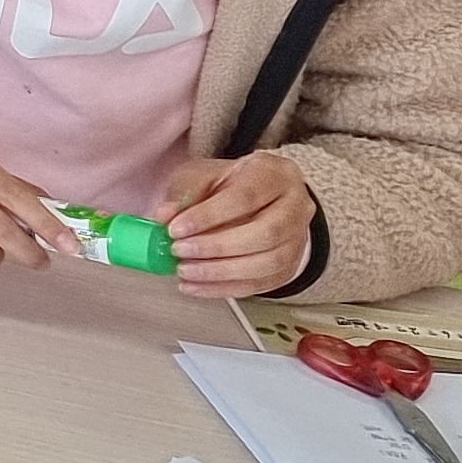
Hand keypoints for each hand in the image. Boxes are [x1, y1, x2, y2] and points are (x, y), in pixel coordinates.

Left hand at [163, 150, 318, 296]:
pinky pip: (261, 284)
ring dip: (221, 272)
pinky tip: (197, 286)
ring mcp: (298, 239)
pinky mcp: (290, 266)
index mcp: (275, 174)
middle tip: (180, 251)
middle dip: (217, 247)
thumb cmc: (230, 182)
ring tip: (186, 271)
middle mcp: (296, 206)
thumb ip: (184, 192)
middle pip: (265, 233)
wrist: (258, 196)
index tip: (177, 228)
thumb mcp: (203, 174)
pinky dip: (225, 288)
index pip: (246, 196)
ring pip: (268, 263)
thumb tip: (163, 216)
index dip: (210, 216)